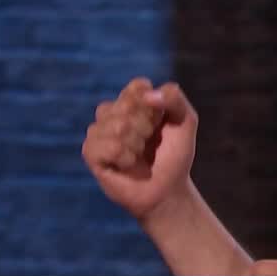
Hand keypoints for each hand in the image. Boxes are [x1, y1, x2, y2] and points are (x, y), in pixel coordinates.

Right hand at [82, 78, 198, 221]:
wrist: (167, 189)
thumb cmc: (174, 154)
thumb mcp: (185, 120)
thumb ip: (174, 98)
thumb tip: (147, 95)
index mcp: (132, 100)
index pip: (137, 86)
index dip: (154, 106)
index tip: (160, 121)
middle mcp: (112, 112)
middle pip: (127, 105)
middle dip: (147, 126)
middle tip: (149, 142)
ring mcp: (98, 132)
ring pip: (118, 125)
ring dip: (137, 143)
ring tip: (139, 154)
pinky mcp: (91, 153)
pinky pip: (109, 146)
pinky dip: (126, 157)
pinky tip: (128, 164)